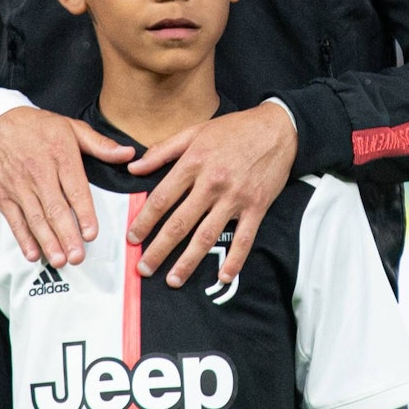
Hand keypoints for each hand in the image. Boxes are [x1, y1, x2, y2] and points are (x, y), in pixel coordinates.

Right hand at [0, 107, 135, 267]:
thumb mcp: (70, 127)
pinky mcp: (2, 193)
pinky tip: (33, 253)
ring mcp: (18, 184)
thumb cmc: (37, 126)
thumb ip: (100, 144)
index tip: (91, 233)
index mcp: (60, 154)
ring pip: (34, 217)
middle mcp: (39, 171)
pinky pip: (13, 219)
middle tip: (77, 256)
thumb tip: (128, 153)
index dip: (84, 213)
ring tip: (59, 260)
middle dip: (66, 235)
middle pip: (54, 208)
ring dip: (47, 241)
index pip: (75, 188)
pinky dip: (22, 238)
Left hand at [126, 101, 296, 286]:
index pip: (162, 198)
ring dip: (188, 261)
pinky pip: (244, 239)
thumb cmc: (233, 130)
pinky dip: (234, 260)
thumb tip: (133, 167)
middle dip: (159, 249)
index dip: (144, 220)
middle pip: (180, 222)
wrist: (276, 129)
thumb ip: (162, 151)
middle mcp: (212, 183)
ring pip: (207, 235)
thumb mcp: (194, 132)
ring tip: (173, 279)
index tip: (132, 237)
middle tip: (144, 268)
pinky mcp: (256, 207)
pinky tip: (222, 277)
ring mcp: (235, 197)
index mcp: (194, 163)